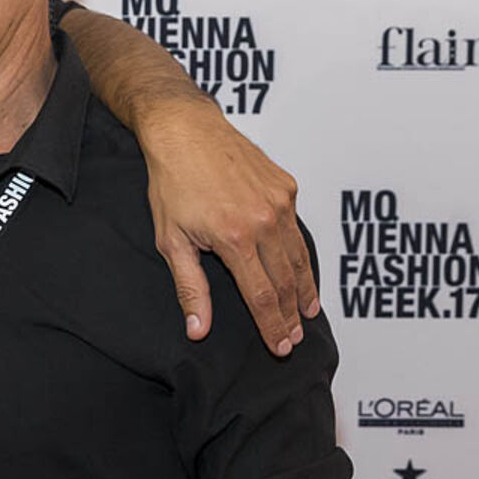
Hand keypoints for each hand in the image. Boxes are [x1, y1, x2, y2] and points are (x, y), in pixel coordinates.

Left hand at [140, 98, 317, 354]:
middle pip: (286, 281)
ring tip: (307, 310)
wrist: (185, 131)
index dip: (273, 326)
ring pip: (299, 256)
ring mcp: (280, 202)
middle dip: (292, 314)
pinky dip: (300, 254)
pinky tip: (300, 269)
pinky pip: (297, 229)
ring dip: (304, 287)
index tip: (281, 347)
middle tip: (296, 337)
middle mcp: (264, 221)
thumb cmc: (172, 183)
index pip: (262, 297)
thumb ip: (190, 288)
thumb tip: (198, 330)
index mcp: (235, 238)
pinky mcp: (286, 187)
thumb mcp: (171, 241)